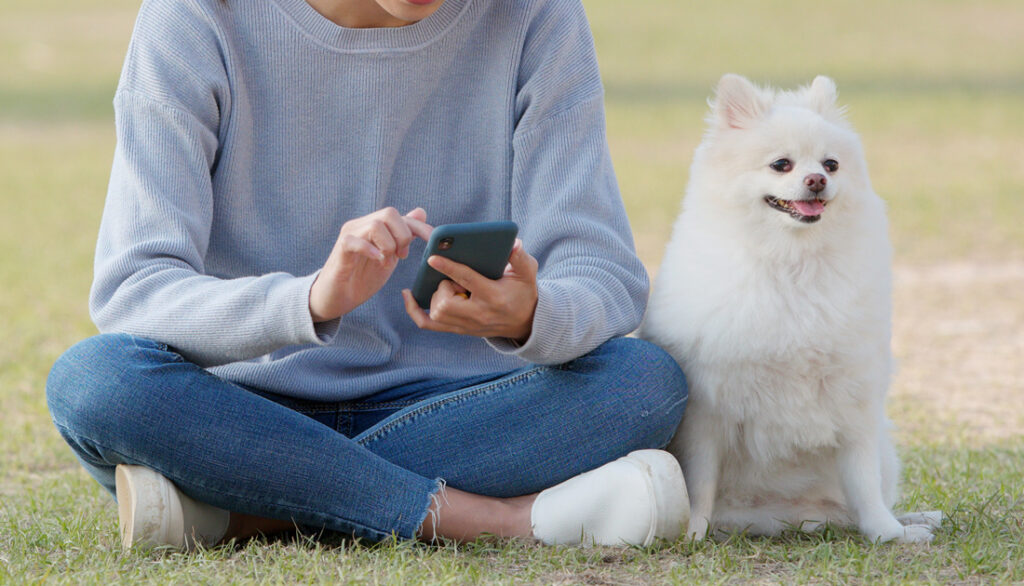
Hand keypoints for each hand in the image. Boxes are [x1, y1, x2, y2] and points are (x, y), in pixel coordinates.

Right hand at [309, 207, 432, 321]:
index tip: (433, 241)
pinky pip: (355, 240)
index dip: (420, 228)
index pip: (401, 217)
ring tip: (386, 263)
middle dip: (403, 236)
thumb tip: (421, 212)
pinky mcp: (340, 249)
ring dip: (388, 245)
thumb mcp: (389, 257)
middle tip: (401, 256)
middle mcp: (362, 226)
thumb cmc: (361, 278)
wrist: (336, 298)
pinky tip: (377, 261)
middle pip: (389, 213)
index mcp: (375, 227)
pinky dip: (371, 250)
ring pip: (376, 224)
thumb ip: (403, 237)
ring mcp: (350, 235)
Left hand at [401, 239, 538, 342]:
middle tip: (453, 281)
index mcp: (493, 297)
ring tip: (449, 287)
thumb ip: (521, 258)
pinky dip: (415, 312)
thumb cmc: (523, 292)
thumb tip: (514, 242)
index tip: (432, 258)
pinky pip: (429, 325)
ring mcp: (467, 326)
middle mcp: (478, 315)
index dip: (448, 268)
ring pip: (436, 315)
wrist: (525, 322)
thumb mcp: (527, 273)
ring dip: (436, 298)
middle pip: (445, 304)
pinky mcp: (459, 330)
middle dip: (443, 288)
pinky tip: (408, 296)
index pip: (467, 281)